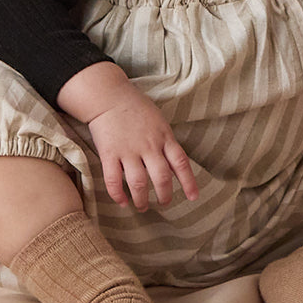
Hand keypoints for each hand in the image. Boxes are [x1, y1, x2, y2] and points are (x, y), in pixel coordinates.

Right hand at [87, 89, 199, 210]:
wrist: (110, 96)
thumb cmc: (136, 107)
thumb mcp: (159, 121)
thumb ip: (166, 141)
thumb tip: (174, 162)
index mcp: (164, 137)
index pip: (181, 163)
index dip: (189, 182)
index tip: (193, 197)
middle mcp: (149, 146)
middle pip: (162, 177)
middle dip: (164, 195)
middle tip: (164, 203)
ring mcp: (128, 150)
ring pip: (138, 183)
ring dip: (141, 199)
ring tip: (142, 206)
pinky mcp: (109, 153)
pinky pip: (113, 180)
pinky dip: (118, 194)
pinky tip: (122, 201)